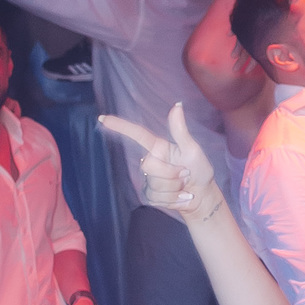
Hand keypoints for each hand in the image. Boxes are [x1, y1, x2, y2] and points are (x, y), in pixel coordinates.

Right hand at [100, 102, 216, 219]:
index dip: (119, 126)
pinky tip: (180, 196)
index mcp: (158, 147)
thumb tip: (177, 105)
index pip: (136, 134)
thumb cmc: (199, 169)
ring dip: (174, 187)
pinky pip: (156, 198)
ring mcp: (148, 179)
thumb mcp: (192, 149)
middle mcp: (150, 161)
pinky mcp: (149, 196)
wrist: (202, 196)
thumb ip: (180, 131)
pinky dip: (173, 199)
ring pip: (154, 184)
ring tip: (183, 185)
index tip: (102, 118)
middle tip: (185, 174)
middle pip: (149, 165)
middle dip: (171, 172)